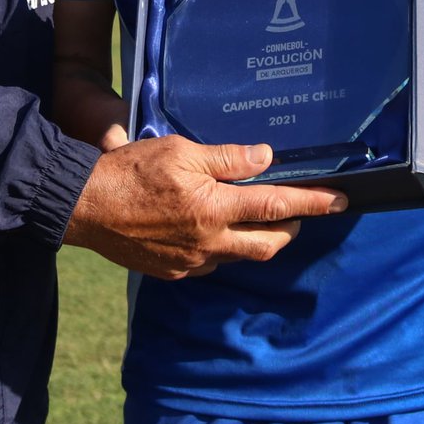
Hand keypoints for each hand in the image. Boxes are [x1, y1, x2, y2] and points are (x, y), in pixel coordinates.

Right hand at [63, 136, 346, 279]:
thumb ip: (226, 158)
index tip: (339, 201)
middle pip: (269, 244)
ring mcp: (191, 262)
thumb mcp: (180, 152)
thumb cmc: (130, 171)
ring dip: (257, 238)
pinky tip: (213, 229)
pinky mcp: (173, 271)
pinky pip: (211, 263)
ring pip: (240, 256)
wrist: (85, 206)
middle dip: (291, 228)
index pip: (276, 206)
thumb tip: (264, 157)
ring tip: (258, 217)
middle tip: (300, 211)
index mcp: (214, 209)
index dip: (312, 203)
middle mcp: (209, 242)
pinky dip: (223, 246)